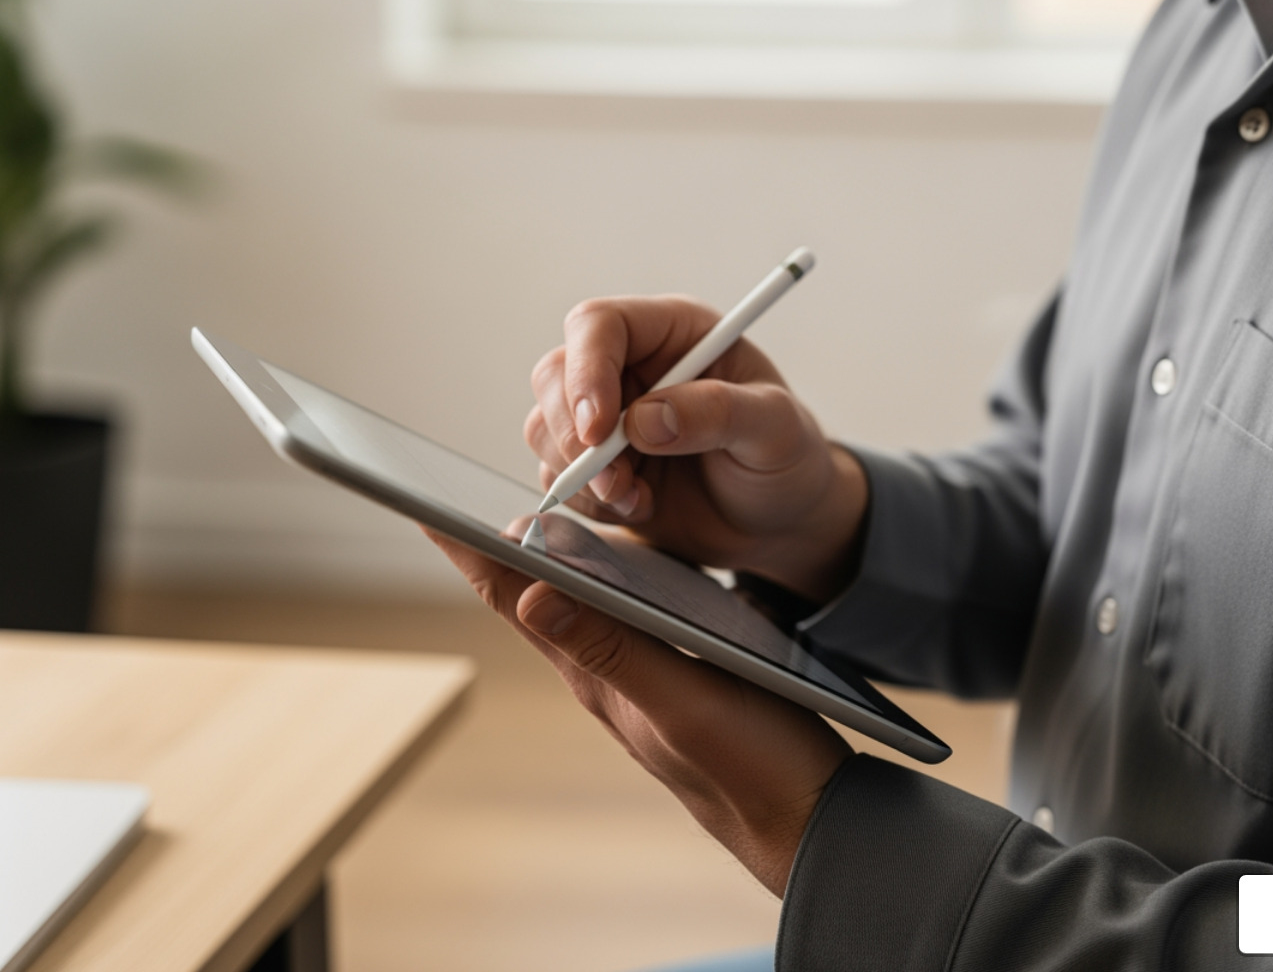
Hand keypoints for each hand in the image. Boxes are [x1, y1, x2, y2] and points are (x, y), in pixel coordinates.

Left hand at [427, 527, 853, 895]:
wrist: (804, 822)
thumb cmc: (751, 768)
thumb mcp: (683, 702)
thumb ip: (615, 652)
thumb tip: (533, 597)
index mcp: (599, 675)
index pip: (517, 599)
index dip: (469, 552)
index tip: (422, 502)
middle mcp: (605, 675)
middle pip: (531, 598)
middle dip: (489, 548)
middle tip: (444, 497)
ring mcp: (636, 678)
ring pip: (573, 606)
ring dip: (537, 562)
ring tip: (505, 519)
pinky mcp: (671, 677)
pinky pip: (617, 618)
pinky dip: (597, 578)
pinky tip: (602, 565)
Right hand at [527, 295, 867, 602]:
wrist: (780, 522)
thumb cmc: (786, 459)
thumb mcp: (775, 428)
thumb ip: (719, 412)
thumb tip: (645, 420)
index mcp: (674, 333)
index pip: (599, 325)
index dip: (587, 371)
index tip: (601, 431)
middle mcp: (632, 367)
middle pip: (555, 375)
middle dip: (573, 434)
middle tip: (615, 481)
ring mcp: (608, 416)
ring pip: (545, 428)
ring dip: (582, 475)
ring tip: (640, 498)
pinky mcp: (596, 464)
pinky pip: (558, 475)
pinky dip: (589, 501)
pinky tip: (641, 507)